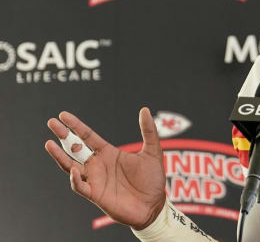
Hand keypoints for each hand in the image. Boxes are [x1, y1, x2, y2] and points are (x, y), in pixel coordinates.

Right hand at [45, 108, 166, 229]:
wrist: (154, 205)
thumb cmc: (152, 179)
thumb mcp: (152, 151)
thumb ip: (149, 131)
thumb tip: (145, 109)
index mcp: (108, 152)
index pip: (88, 136)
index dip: (76, 125)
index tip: (63, 115)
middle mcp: (98, 165)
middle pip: (75, 148)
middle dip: (63, 136)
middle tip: (51, 122)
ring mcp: (95, 179)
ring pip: (71, 166)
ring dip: (59, 156)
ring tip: (49, 144)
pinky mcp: (96, 194)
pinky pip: (80, 187)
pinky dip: (75, 180)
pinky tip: (74, 171)